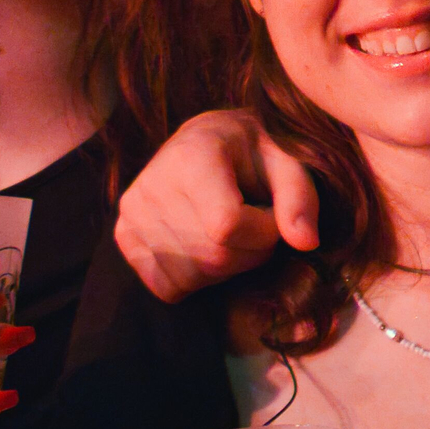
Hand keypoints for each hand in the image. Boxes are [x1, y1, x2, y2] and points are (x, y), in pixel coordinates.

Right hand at [114, 108, 320, 302]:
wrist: (203, 142)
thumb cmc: (251, 153)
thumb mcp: (286, 161)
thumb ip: (299, 197)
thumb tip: (306, 242)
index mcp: (191, 155)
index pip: (227, 226)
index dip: (264, 234)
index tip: (273, 215)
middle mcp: (152, 184)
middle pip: (212, 256)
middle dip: (250, 254)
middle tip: (257, 227)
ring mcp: (131, 213)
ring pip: (190, 277)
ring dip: (225, 269)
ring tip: (231, 234)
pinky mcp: (124, 237)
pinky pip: (166, 286)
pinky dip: (196, 279)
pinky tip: (205, 246)